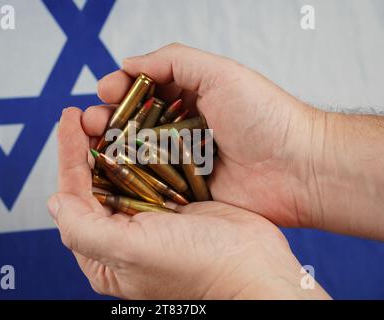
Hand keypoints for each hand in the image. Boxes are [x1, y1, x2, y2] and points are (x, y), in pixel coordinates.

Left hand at [47, 108, 328, 298]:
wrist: (253, 268)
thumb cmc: (194, 268)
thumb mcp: (129, 253)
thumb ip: (82, 229)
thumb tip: (56, 201)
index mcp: (104, 253)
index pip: (75, 195)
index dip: (68, 155)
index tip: (69, 120)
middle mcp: (124, 234)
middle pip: (97, 180)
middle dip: (89, 144)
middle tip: (87, 111)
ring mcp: (151, 216)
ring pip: (124, 170)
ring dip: (116, 141)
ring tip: (111, 112)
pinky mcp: (176, 202)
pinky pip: (152, 168)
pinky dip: (144, 146)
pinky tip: (141, 125)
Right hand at [88, 43, 321, 228]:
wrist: (298, 170)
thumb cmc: (265, 116)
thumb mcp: (220, 72)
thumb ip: (173, 61)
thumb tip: (129, 63)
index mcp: (191, 97)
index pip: (144, 91)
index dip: (121, 89)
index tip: (105, 91)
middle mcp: (182, 129)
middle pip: (135, 122)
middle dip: (108, 118)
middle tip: (90, 120)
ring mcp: (181, 161)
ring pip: (137, 153)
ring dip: (111, 147)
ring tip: (91, 143)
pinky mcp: (184, 191)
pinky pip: (150, 183)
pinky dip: (128, 178)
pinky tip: (108, 173)